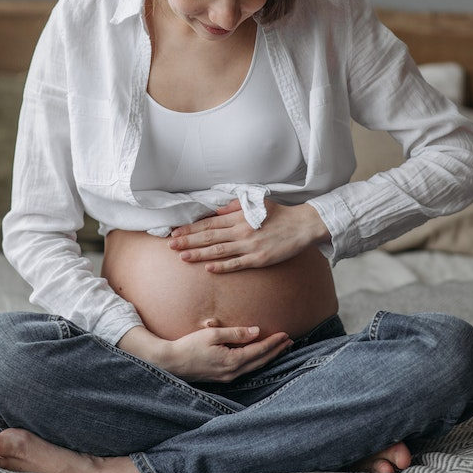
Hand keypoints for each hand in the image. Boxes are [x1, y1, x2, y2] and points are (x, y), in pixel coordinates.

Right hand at [164, 322, 293, 381]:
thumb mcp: (212, 334)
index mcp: (232, 361)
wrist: (171, 363)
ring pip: (254, 367)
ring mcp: (227, 377)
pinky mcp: (222, 377)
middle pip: (260, 361)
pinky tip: (259, 356)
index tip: (285, 334)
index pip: (259, 351)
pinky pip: (245, 369)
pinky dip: (256, 361)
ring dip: (268, 357)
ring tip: (280, 348)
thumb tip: (256, 331)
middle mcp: (232, 373)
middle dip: (276, 351)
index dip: (273, 342)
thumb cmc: (189, 346)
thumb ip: (235, 333)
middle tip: (290, 342)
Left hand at [167, 198, 324, 272]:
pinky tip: (208, 268)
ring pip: (219, 251)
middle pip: (209, 236)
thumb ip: (234, 207)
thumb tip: (215, 211)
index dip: (190, 228)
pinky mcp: (259, 259)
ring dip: (199, 254)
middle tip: (170, 245)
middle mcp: (241, 231)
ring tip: (182, 256)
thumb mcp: (255, 204)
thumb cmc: (278, 214)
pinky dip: (222, 266)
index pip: (209, 223)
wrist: (302, 225)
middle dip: (188, 241)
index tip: (175, 231)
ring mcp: (250, 246)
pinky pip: (237, 264)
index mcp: (239, 216)